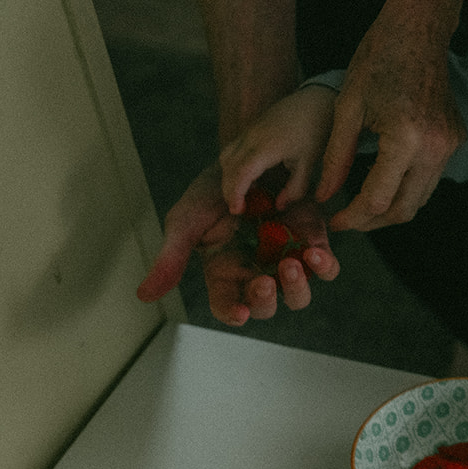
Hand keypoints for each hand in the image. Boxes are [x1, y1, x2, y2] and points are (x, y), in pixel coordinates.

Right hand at [136, 162, 339, 324]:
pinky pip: (323, 267)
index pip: (228, 305)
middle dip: (266, 299)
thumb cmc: (213, 191)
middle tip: (266, 280)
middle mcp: (256, 271)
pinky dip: (323, 266)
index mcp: (224, 272)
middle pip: (265, 305)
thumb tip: (144, 295)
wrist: (250, 154)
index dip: (234, 313)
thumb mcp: (187, 221)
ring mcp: (286, 258)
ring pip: (298, 294)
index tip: (241, 313)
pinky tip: (314, 253)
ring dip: (297, 286)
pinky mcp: (311, 241)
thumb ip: (170, 258)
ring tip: (291, 263)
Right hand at [220, 85, 336, 215]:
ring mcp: (249, 131)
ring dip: (229, 177)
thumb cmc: (316, 130)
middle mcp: (251, 138)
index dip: (235, 194)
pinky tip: (249, 177)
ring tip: (243, 194)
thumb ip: (295, 188)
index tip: (237, 210)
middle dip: (229, 190)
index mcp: (265, 147)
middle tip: (239, 208)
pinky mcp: (251, 128)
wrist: (316, 99)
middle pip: (228, 167)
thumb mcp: (309, 163)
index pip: (241, 174)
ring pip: (226, 156)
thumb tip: (278, 206)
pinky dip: (233, 166)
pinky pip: (233, 149)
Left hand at [315, 0, 465, 230]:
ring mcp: (450, 145)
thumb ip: (335, 158)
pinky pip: (430, 177)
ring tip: (361, 205)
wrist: (418, 30)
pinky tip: (383, 179)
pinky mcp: (455, 139)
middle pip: (404, 209)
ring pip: (420, 198)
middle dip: (372, 221)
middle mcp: (434, 147)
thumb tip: (325, 196)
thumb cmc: (378, 59)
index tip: (334, 219)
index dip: (352, 216)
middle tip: (347, 220)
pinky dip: (406, 186)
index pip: (376, 199)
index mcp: (405, 139)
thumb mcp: (347, 108)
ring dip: (391, 208)